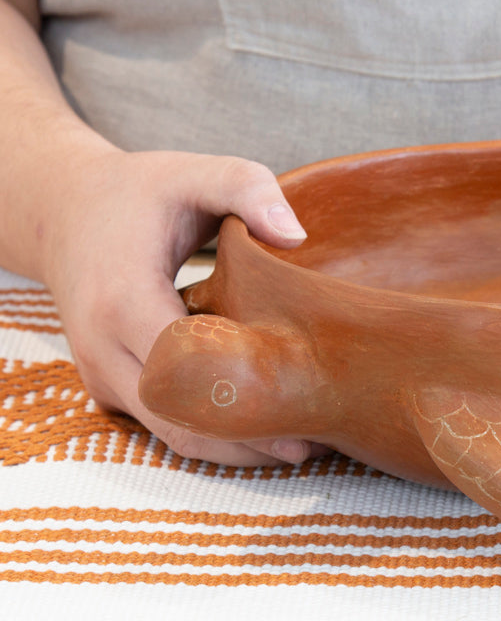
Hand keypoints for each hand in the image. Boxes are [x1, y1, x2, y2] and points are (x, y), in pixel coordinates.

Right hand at [39, 145, 324, 464]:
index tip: (302, 402)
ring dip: (232, 447)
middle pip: (178, 418)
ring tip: (298, 446)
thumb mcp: (194, 172)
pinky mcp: (108, 385)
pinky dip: (209, 434)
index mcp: (123, 299)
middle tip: (314, 443)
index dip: (244, 393)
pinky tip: (261, 429)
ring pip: (168, 433)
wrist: (65, 211)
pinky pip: (159, 424)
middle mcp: (102, 347)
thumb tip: (296, 236)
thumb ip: (247, 188)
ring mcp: (100, 372)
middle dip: (247, 437)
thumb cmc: (140, 192)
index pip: (187, 370)